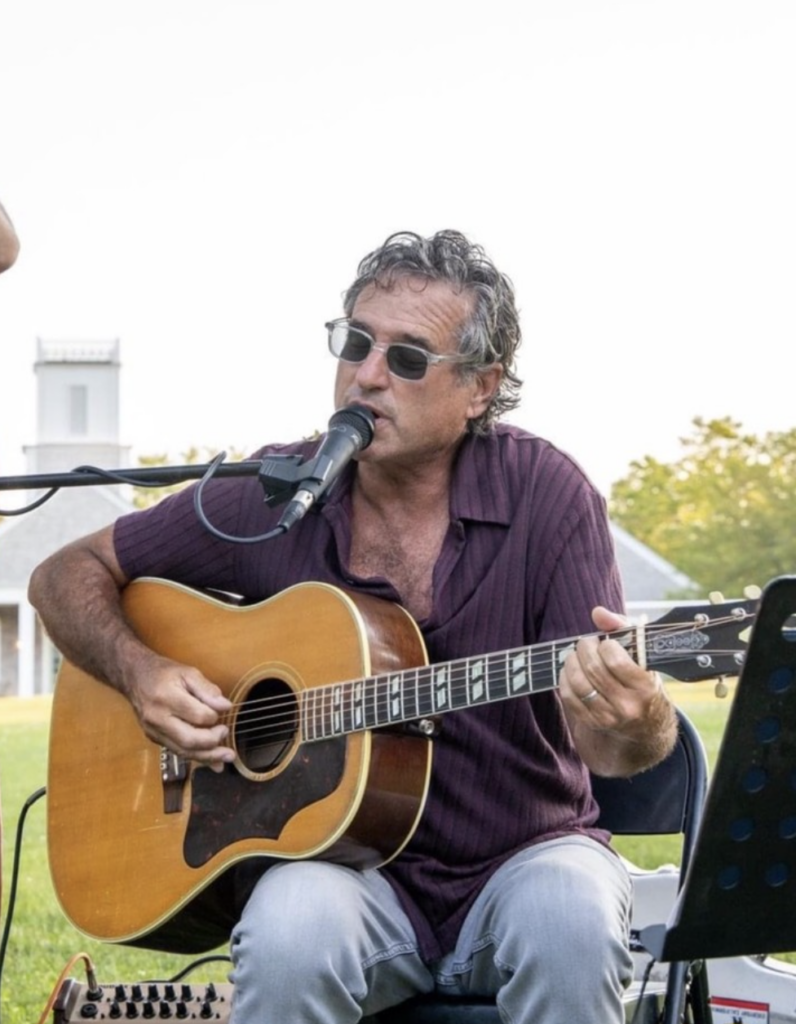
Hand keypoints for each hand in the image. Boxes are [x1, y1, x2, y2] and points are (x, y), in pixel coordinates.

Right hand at [123, 653, 234, 768]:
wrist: (134, 678)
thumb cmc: (163, 673)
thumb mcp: (188, 672)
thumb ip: (207, 689)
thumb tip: (225, 706)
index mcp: (166, 698)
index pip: (197, 716)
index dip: (214, 716)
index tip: (224, 709)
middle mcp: (157, 718)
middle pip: (189, 739)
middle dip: (213, 742)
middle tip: (226, 732)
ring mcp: (154, 732)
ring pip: (183, 751)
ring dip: (208, 757)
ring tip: (227, 757)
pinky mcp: (154, 738)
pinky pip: (178, 751)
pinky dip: (197, 757)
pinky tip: (213, 761)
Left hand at [559, 607, 675, 775]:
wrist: (645, 726)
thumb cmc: (642, 679)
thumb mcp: (642, 654)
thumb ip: (622, 627)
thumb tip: (598, 613)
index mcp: (646, 687)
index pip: (615, 659)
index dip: (606, 645)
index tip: (607, 643)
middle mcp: (628, 706)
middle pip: (593, 669)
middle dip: (584, 648)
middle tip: (586, 643)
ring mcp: (609, 718)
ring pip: (578, 683)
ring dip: (571, 662)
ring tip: (576, 655)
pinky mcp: (592, 724)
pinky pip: (568, 696)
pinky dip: (565, 679)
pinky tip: (571, 672)